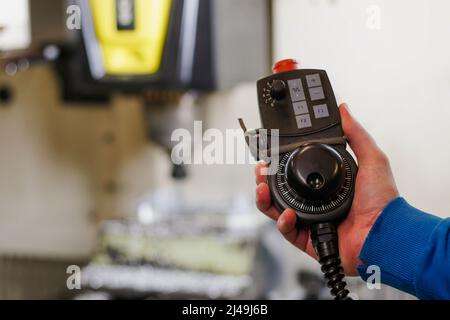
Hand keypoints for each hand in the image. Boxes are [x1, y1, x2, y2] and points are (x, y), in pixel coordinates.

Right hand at [255, 103, 398, 275]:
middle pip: (280, 189)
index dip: (280, 163)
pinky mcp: (308, 239)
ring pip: (276, 209)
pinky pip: (286, 230)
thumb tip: (344, 109)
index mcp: (328, 184)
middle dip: (266, 180)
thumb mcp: (372, 159)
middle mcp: (316, 202)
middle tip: (261, 171)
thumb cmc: (382, 201)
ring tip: (262, 190)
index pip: (297, 171)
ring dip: (265, 199)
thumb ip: (356, 134)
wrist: (383, 234)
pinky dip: (282, 222)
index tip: (269, 154)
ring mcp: (310, 220)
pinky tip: (287, 214)